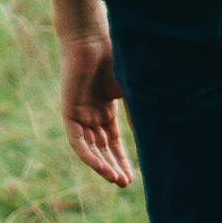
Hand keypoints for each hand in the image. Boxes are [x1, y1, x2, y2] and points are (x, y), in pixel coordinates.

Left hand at [58, 30, 133, 187]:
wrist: (93, 38)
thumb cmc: (114, 59)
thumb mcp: (130, 92)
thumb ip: (137, 115)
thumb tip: (152, 139)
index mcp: (105, 110)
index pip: (113, 142)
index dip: (122, 160)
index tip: (133, 178)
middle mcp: (91, 115)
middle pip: (101, 149)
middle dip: (113, 167)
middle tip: (125, 184)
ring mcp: (79, 114)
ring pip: (89, 148)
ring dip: (102, 165)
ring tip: (117, 179)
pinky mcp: (69, 112)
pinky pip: (77, 140)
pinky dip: (88, 155)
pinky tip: (100, 167)